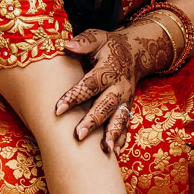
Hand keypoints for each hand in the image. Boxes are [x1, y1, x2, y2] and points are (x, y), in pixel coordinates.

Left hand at [54, 22, 171, 153]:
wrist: (135, 53)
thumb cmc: (108, 46)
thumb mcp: (97, 38)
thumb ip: (84, 42)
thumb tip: (67, 46)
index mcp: (108, 69)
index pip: (89, 84)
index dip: (74, 96)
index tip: (58, 109)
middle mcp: (119, 86)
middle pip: (105, 105)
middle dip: (93, 121)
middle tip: (78, 135)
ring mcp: (125, 99)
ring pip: (119, 119)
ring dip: (112, 135)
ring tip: (104, 150)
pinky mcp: (128, 108)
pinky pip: (126, 126)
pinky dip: (121, 140)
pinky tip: (114, 155)